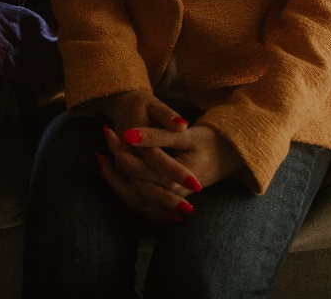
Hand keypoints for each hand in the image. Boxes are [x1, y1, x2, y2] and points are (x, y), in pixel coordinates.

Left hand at [96, 90, 242, 222]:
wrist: (230, 155)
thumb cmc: (209, 142)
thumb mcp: (185, 136)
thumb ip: (157, 136)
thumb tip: (128, 134)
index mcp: (175, 179)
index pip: (139, 169)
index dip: (122, 149)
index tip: (110, 129)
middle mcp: (171, 194)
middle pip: (133, 184)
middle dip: (115, 162)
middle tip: (105, 135)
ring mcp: (170, 200)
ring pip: (134, 197)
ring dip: (116, 178)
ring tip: (101, 156)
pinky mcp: (168, 200)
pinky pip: (141, 201)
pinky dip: (124, 187)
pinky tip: (113, 170)